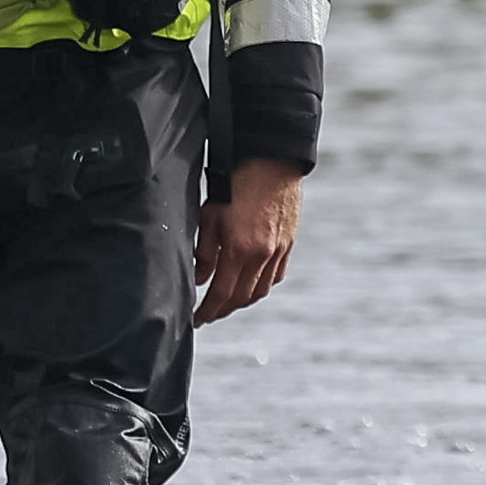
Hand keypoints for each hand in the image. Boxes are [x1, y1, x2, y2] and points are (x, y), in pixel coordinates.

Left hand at [194, 157, 304, 324]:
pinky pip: (275, 276)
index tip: (197, 320)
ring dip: (242, 301)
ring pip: (260, 290)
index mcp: (239, 250)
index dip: (208, 311)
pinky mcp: (288, 244)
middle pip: (242, 298)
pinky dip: (261, 286)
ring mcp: (278, 251)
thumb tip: (200, 278)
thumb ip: (203, 252)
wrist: (270, 164)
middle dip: (223, 310)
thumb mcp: (208, 217)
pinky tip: (250, 284)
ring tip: (227, 303)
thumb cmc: (233, 186)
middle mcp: (262, 256)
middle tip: (209, 315)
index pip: (221, 293)